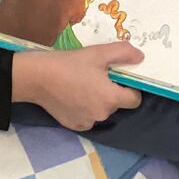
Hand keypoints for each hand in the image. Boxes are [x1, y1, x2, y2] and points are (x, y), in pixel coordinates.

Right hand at [14, 43, 143, 131]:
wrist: (37, 77)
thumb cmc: (69, 64)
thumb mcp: (99, 53)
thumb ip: (123, 53)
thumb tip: (141, 57)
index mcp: (111, 98)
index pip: (135, 100)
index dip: (130, 88)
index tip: (118, 77)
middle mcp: (102, 115)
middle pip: (116, 104)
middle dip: (111, 92)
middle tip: (95, 76)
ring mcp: (87, 122)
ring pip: (101, 111)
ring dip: (97, 101)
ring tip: (81, 85)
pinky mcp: (74, 125)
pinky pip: (87, 117)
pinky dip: (84, 108)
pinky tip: (72, 95)